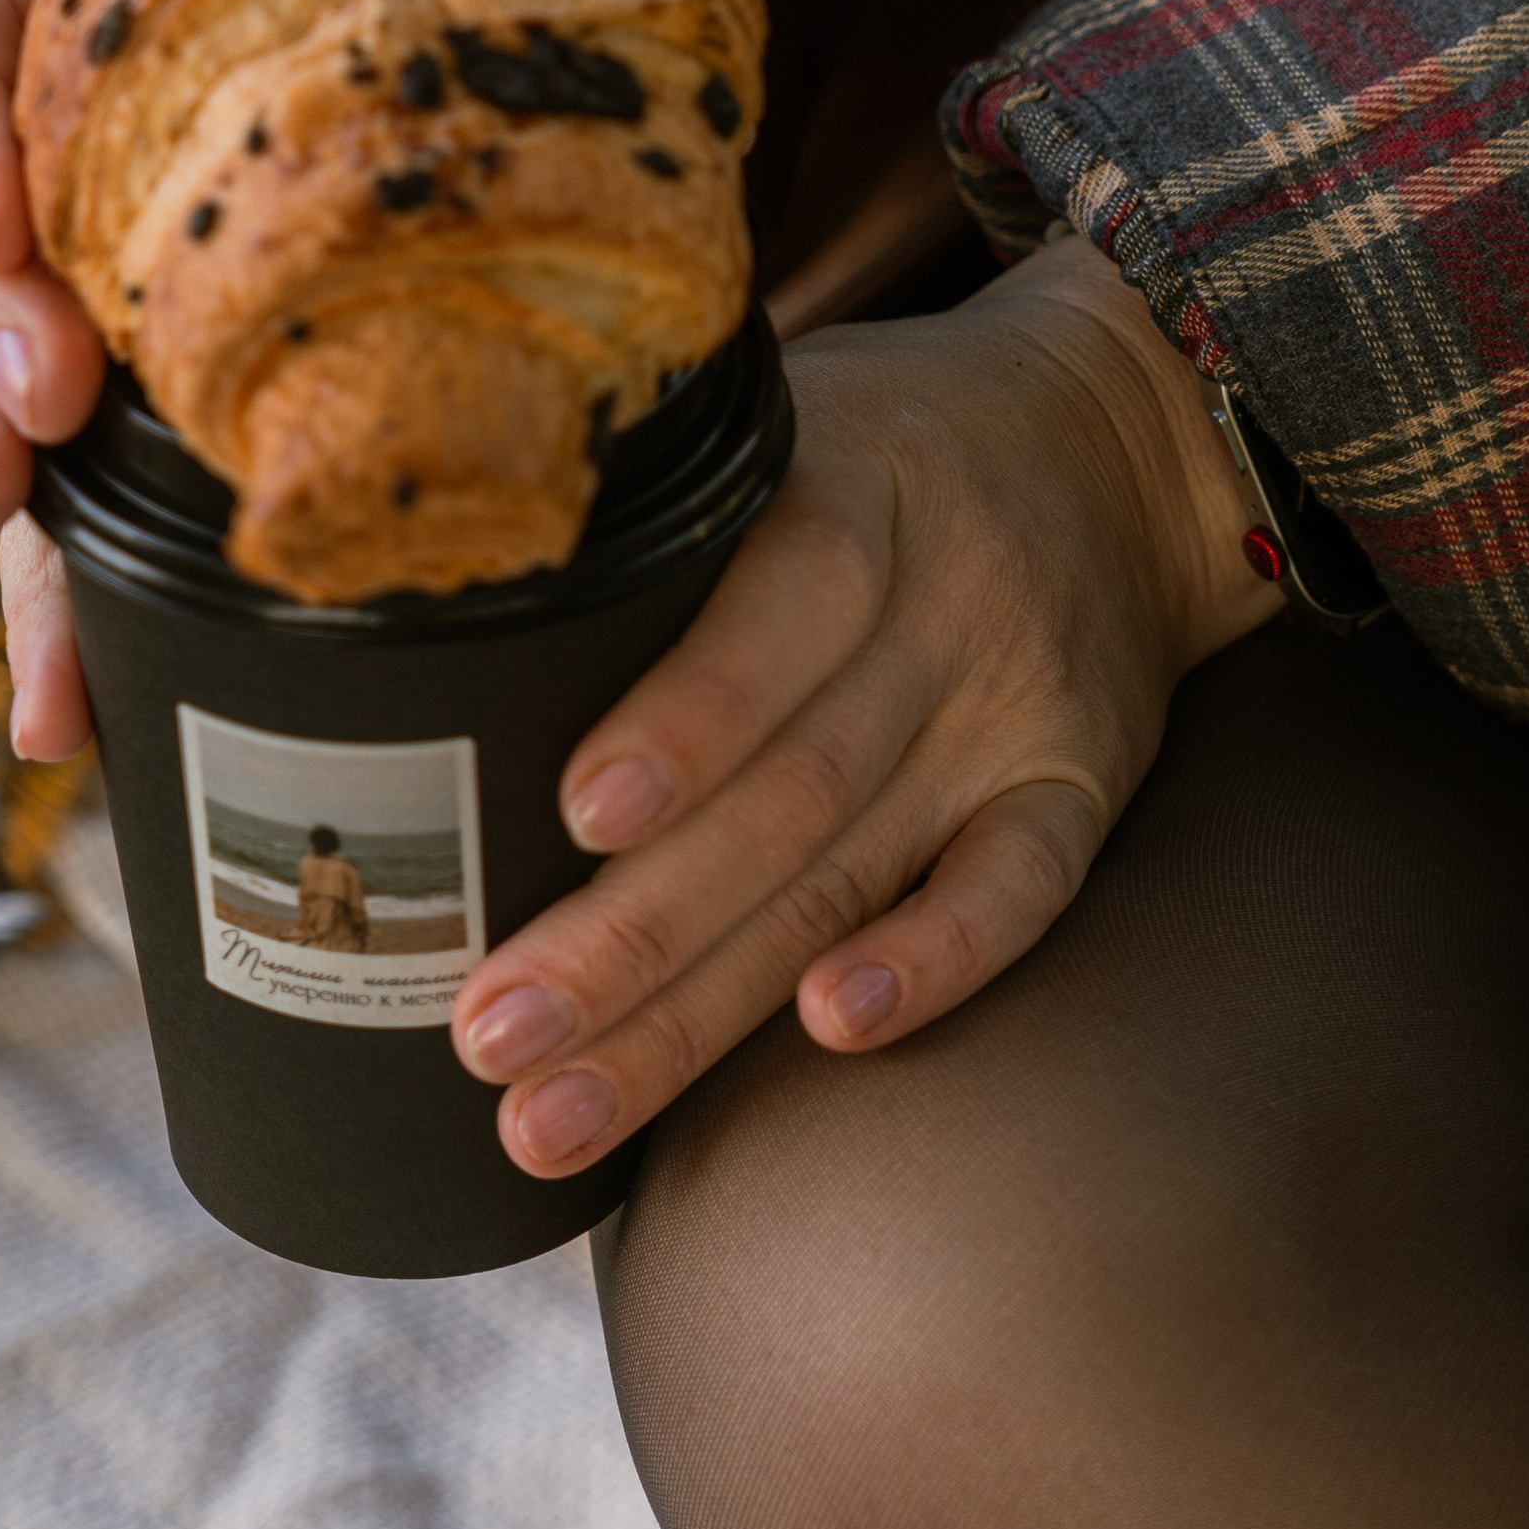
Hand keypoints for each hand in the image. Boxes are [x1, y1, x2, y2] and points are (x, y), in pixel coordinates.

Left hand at [448, 234, 1278, 1175]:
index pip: (785, 603)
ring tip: (561, 1111)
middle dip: (629, 934)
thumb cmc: (880, 447)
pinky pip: (1018, 892)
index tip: (572, 815)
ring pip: (851, 871)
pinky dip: (934, 964)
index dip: (688, 715)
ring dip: (703, 1007)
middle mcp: (946, 609)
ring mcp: (1012, 711)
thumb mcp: (779, 417)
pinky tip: (832, 1032)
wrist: (1122, 437)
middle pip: (786, 789)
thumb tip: (406, 613)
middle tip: (490, 1038)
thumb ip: (647, 512)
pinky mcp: (1075, 790)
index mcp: (856, 491)